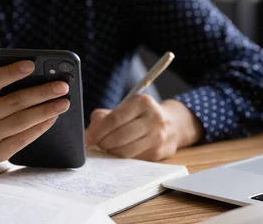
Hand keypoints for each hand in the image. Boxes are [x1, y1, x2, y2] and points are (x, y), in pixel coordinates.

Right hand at [0, 61, 69, 162]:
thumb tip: (9, 66)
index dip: (12, 72)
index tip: (32, 64)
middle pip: (15, 103)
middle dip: (42, 93)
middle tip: (63, 86)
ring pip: (22, 122)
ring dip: (47, 111)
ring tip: (65, 102)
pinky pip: (24, 139)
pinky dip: (41, 127)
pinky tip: (54, 116)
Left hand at [85, 95, 203, 161]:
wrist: (174, 125)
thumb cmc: (142, 116)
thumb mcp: (127, 108)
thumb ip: (105, 117)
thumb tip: (89, 134)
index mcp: (142, 102)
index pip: (114, 119)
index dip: (97, 131)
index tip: (88, 138)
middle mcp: (153, 118)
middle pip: (118, 137)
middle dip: (102, 143)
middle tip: (96, 144)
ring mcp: (157, 137)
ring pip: (125, 151)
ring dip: (111, 152)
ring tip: (108, 147)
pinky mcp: (158, 153)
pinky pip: (133, 158)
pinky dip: (121, 157)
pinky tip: (120, 151)